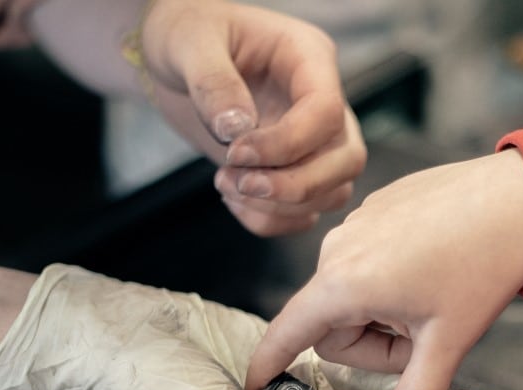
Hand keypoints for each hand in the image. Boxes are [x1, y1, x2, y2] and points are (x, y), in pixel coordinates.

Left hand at [141, 0, 366, 235]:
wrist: (176, 63)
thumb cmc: (187, 34)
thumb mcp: (188, 41)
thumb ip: (212, 81)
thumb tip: (236, 130)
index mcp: (309, 58)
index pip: (327, 113)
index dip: (287, 144)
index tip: (236, 153)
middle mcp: (324, 105)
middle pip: (346, 161)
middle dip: (295, 186)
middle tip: (238, 182)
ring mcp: (316, 144)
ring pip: (331, 194)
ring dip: (279, 206)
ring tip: (224, 184)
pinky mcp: (298, 175)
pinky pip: (304, 216)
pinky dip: (270, 221)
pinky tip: (233, 199)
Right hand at [246, 148, 522, 389]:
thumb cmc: (486, 262)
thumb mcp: (445, 343)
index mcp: (345, 281)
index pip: (288, 332)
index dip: (269, 363)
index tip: (256, 385)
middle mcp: (339, 248)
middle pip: (332, 325)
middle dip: (371, 344)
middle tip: (420, 337)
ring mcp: (356, 224)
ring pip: (352, 294)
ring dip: (383, 312)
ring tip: (430, 299)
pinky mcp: (376, 210)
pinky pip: (367, 261)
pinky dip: (391, 280)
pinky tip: (432, 270)